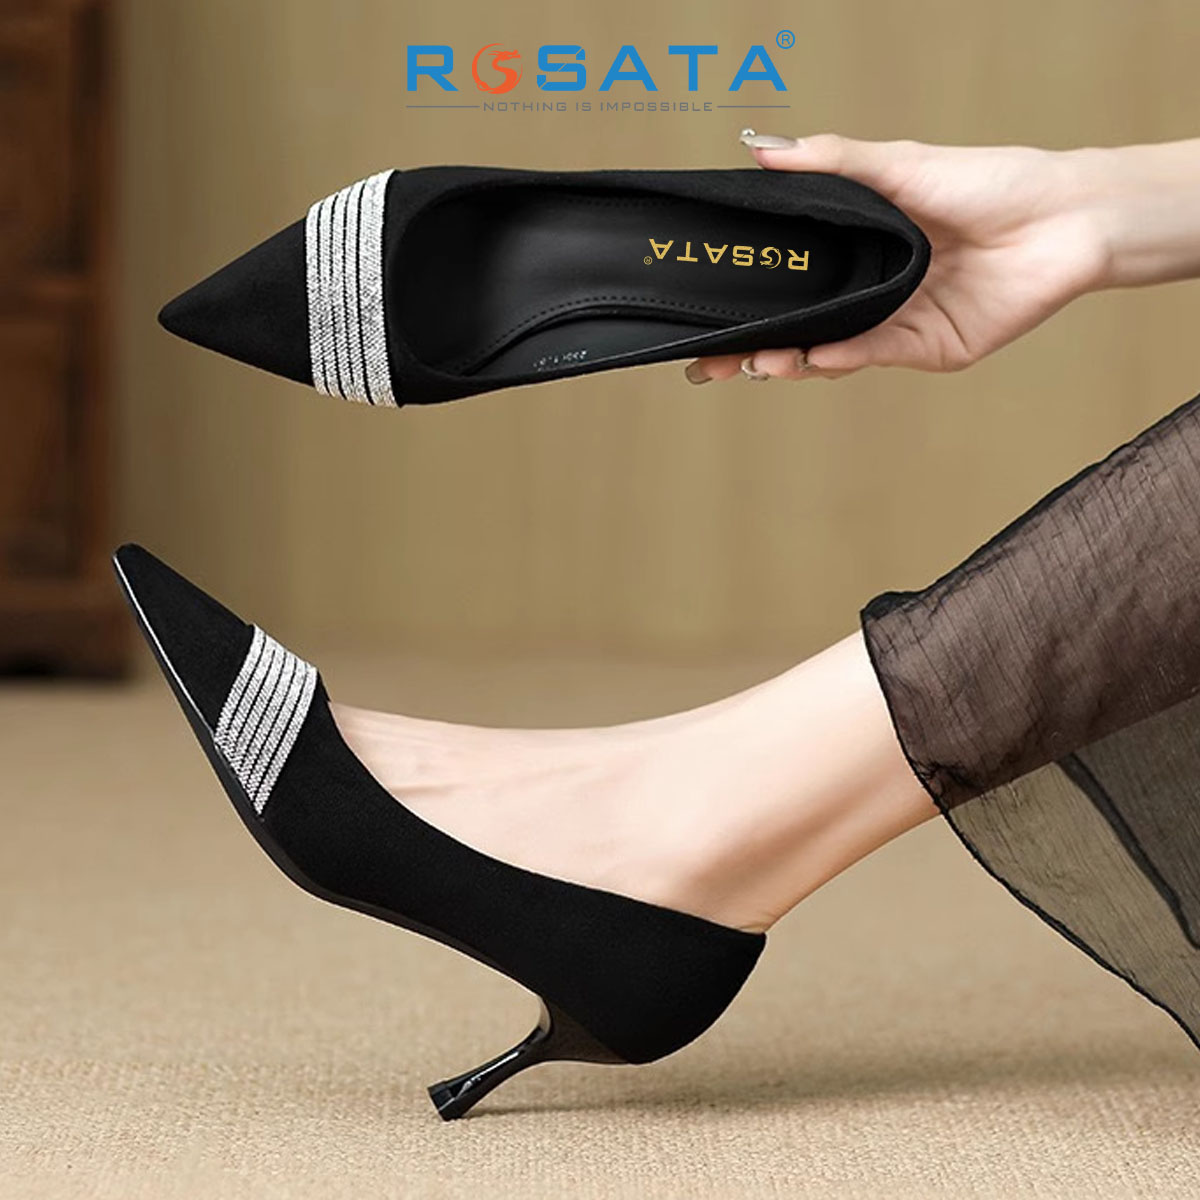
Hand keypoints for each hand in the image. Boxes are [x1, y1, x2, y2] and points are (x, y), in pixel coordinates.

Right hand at [688, 134, 1108, 382]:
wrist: (1064, 216)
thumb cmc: (992, 182)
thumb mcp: (898, 164)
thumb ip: (831, 163)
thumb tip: (763, 148)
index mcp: (860, 248)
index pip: (791, 278)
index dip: (749, 296)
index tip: (706, 309)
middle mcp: (872, 290)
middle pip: (799, 326)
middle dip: (751, 347)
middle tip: (708, 361)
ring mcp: (897, 322)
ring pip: (829, 349)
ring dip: (789, 358)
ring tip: (755, 360)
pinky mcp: (929, 347)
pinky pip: (875, 355)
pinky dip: (842, 358)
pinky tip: (814, 356)